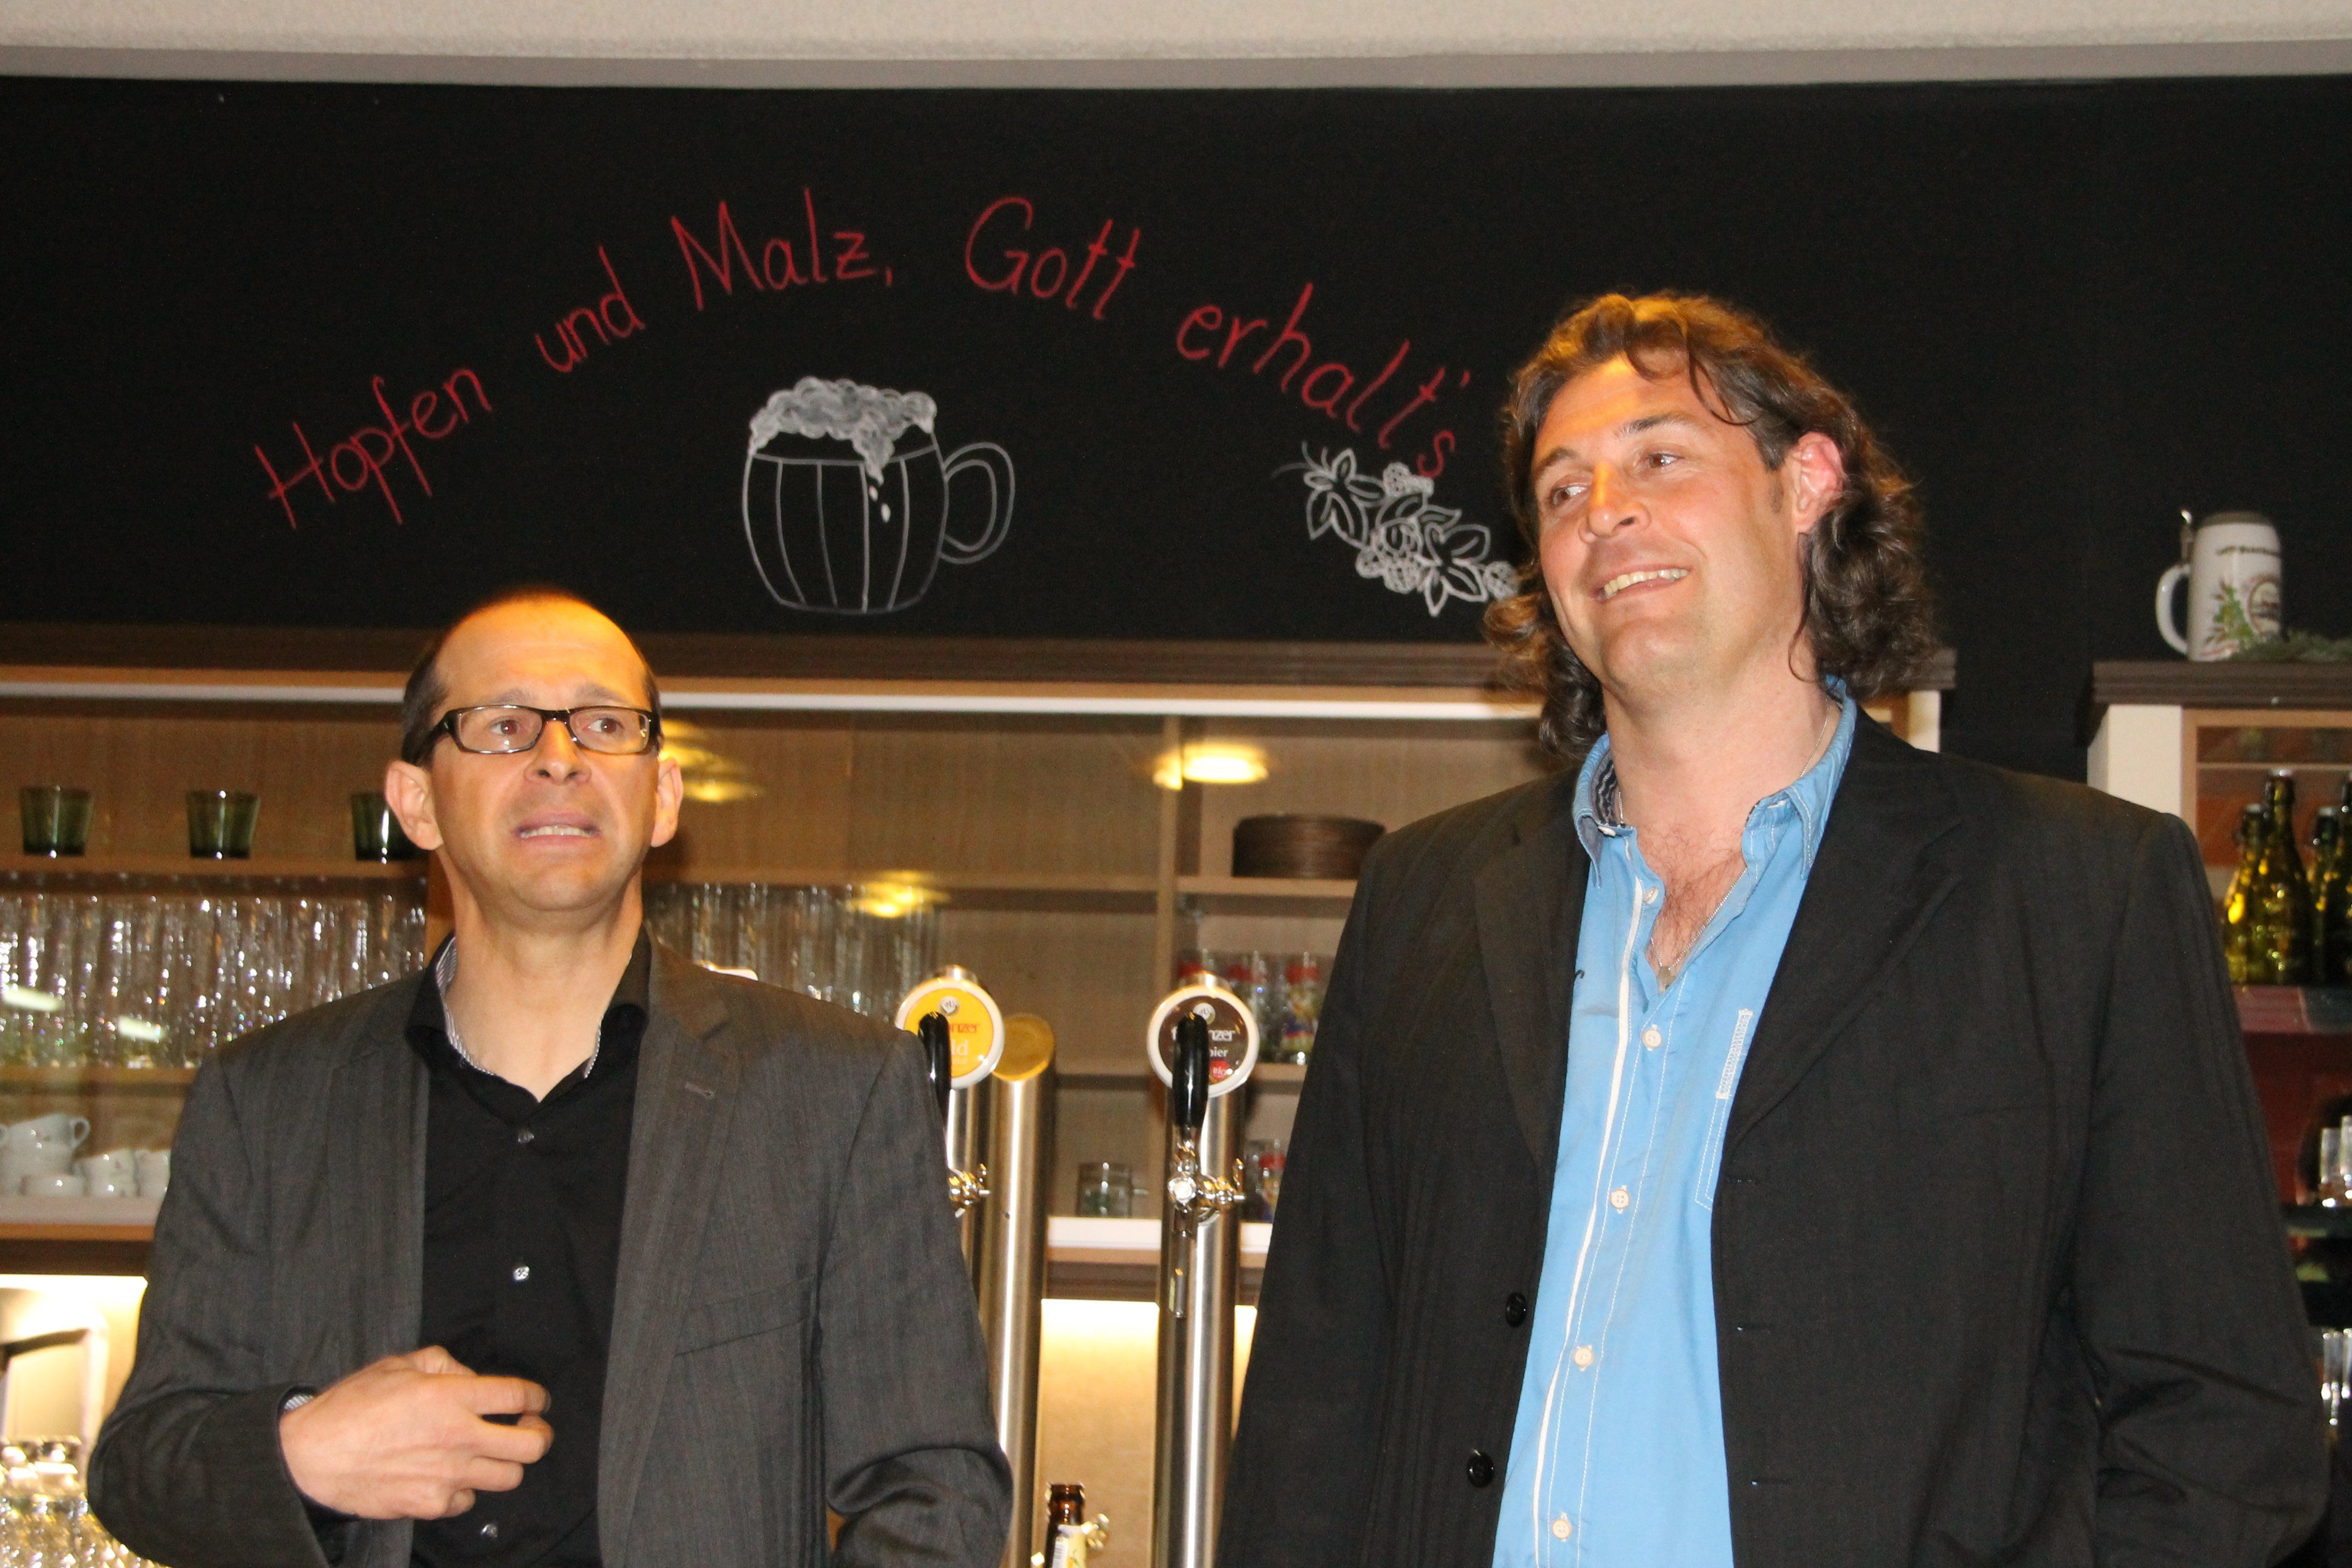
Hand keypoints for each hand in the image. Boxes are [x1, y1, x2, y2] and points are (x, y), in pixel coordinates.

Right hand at [278, 1346, 551, 1520]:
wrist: (311, 1456)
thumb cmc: (350, 1407)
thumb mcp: (398, 1365)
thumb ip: (442, 1363)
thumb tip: (468, 1377)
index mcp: (451, 1398)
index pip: (519, 1396)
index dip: (537, 1397)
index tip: (537, 1400)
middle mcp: (458, 1438)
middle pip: (531, 1446)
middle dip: (540, 1435)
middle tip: (530, 1428)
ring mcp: (447, 1475)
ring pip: (508, 1477)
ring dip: (507, 1463)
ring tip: (495, 1453)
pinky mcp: (430, 1504)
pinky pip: (468, 1500)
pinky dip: (467, 1489)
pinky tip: (454, 1475)